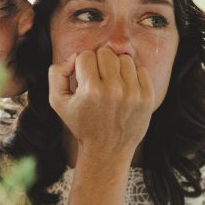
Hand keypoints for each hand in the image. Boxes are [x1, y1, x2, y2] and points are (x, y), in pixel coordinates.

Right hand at [48, 47, 153, 161]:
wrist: (107, 151)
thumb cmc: (81, 124)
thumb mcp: (58, 102)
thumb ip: (56, 74)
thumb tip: (73, 57)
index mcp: (91, 91)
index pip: (85, 55)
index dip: (81, 66)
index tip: (83, 80)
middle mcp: (114, 90)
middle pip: (105, 53)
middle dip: (98, 63)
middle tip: (97, 80)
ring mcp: (133, 94)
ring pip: (124, 59)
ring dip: (116, 67)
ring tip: (111, 84)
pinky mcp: (147, 97)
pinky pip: (140, 69)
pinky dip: (131, 75)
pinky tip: (124, 88)